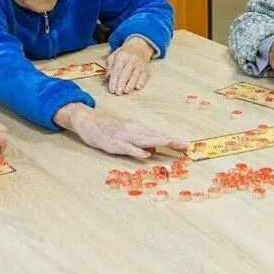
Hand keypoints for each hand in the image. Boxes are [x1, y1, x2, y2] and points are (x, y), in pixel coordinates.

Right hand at [54, 103, 187, 158]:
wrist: (88, 121)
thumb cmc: (108, 128)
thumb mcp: (127, 133)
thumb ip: (140, 142)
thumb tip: (153, 151)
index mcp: (138, 128)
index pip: (158, 134)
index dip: (172, 140)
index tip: (186, 145)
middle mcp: (133, 130)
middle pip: (155, 136)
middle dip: (170, 141)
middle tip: (185, 145)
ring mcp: (123, 137)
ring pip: (143, 140)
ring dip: (157, 142)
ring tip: (170, 143)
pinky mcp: (113, 143)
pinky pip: (127, 148)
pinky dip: (136, 150)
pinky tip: (145, 153)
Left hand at [106, 36, 154, 94]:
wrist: (139, 47)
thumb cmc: (124, 54)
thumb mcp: (114, 56)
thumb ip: (109, 66)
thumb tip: (108, 76)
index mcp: (122, 56)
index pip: (117, 70)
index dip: (114, 80)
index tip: (111, 89)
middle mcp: (132, 59)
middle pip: (126, 73)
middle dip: (121, 83)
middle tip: (118, 92)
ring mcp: (140, 64)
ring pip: (135, 75)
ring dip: (131, 84)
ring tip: (126, 91)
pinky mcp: (146, 68)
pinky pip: (144, 75)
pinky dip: (142, 81)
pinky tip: (138, 87)